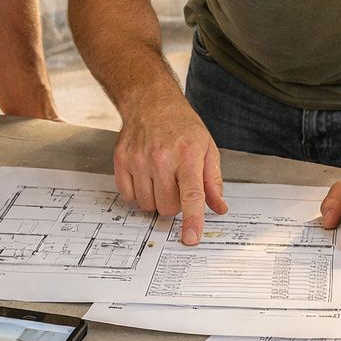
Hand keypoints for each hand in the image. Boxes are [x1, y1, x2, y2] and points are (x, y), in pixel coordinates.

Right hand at [113, 95, 227, 243]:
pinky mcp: (121, 161)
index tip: (191, 238)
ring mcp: (138, 160)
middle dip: (174, 204)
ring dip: (156, 199)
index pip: (191, 195)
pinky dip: (137, 193)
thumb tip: (219, 207)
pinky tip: (145, 176)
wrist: (151, 102)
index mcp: (187, 155)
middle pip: (167, 207)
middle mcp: (161, 158)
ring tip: (161, 178)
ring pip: (147, 205)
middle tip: (177, 186)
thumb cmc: (182, 125)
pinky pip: (128, 196)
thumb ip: (213, 181)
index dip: (192, 220)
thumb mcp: (207, 148)